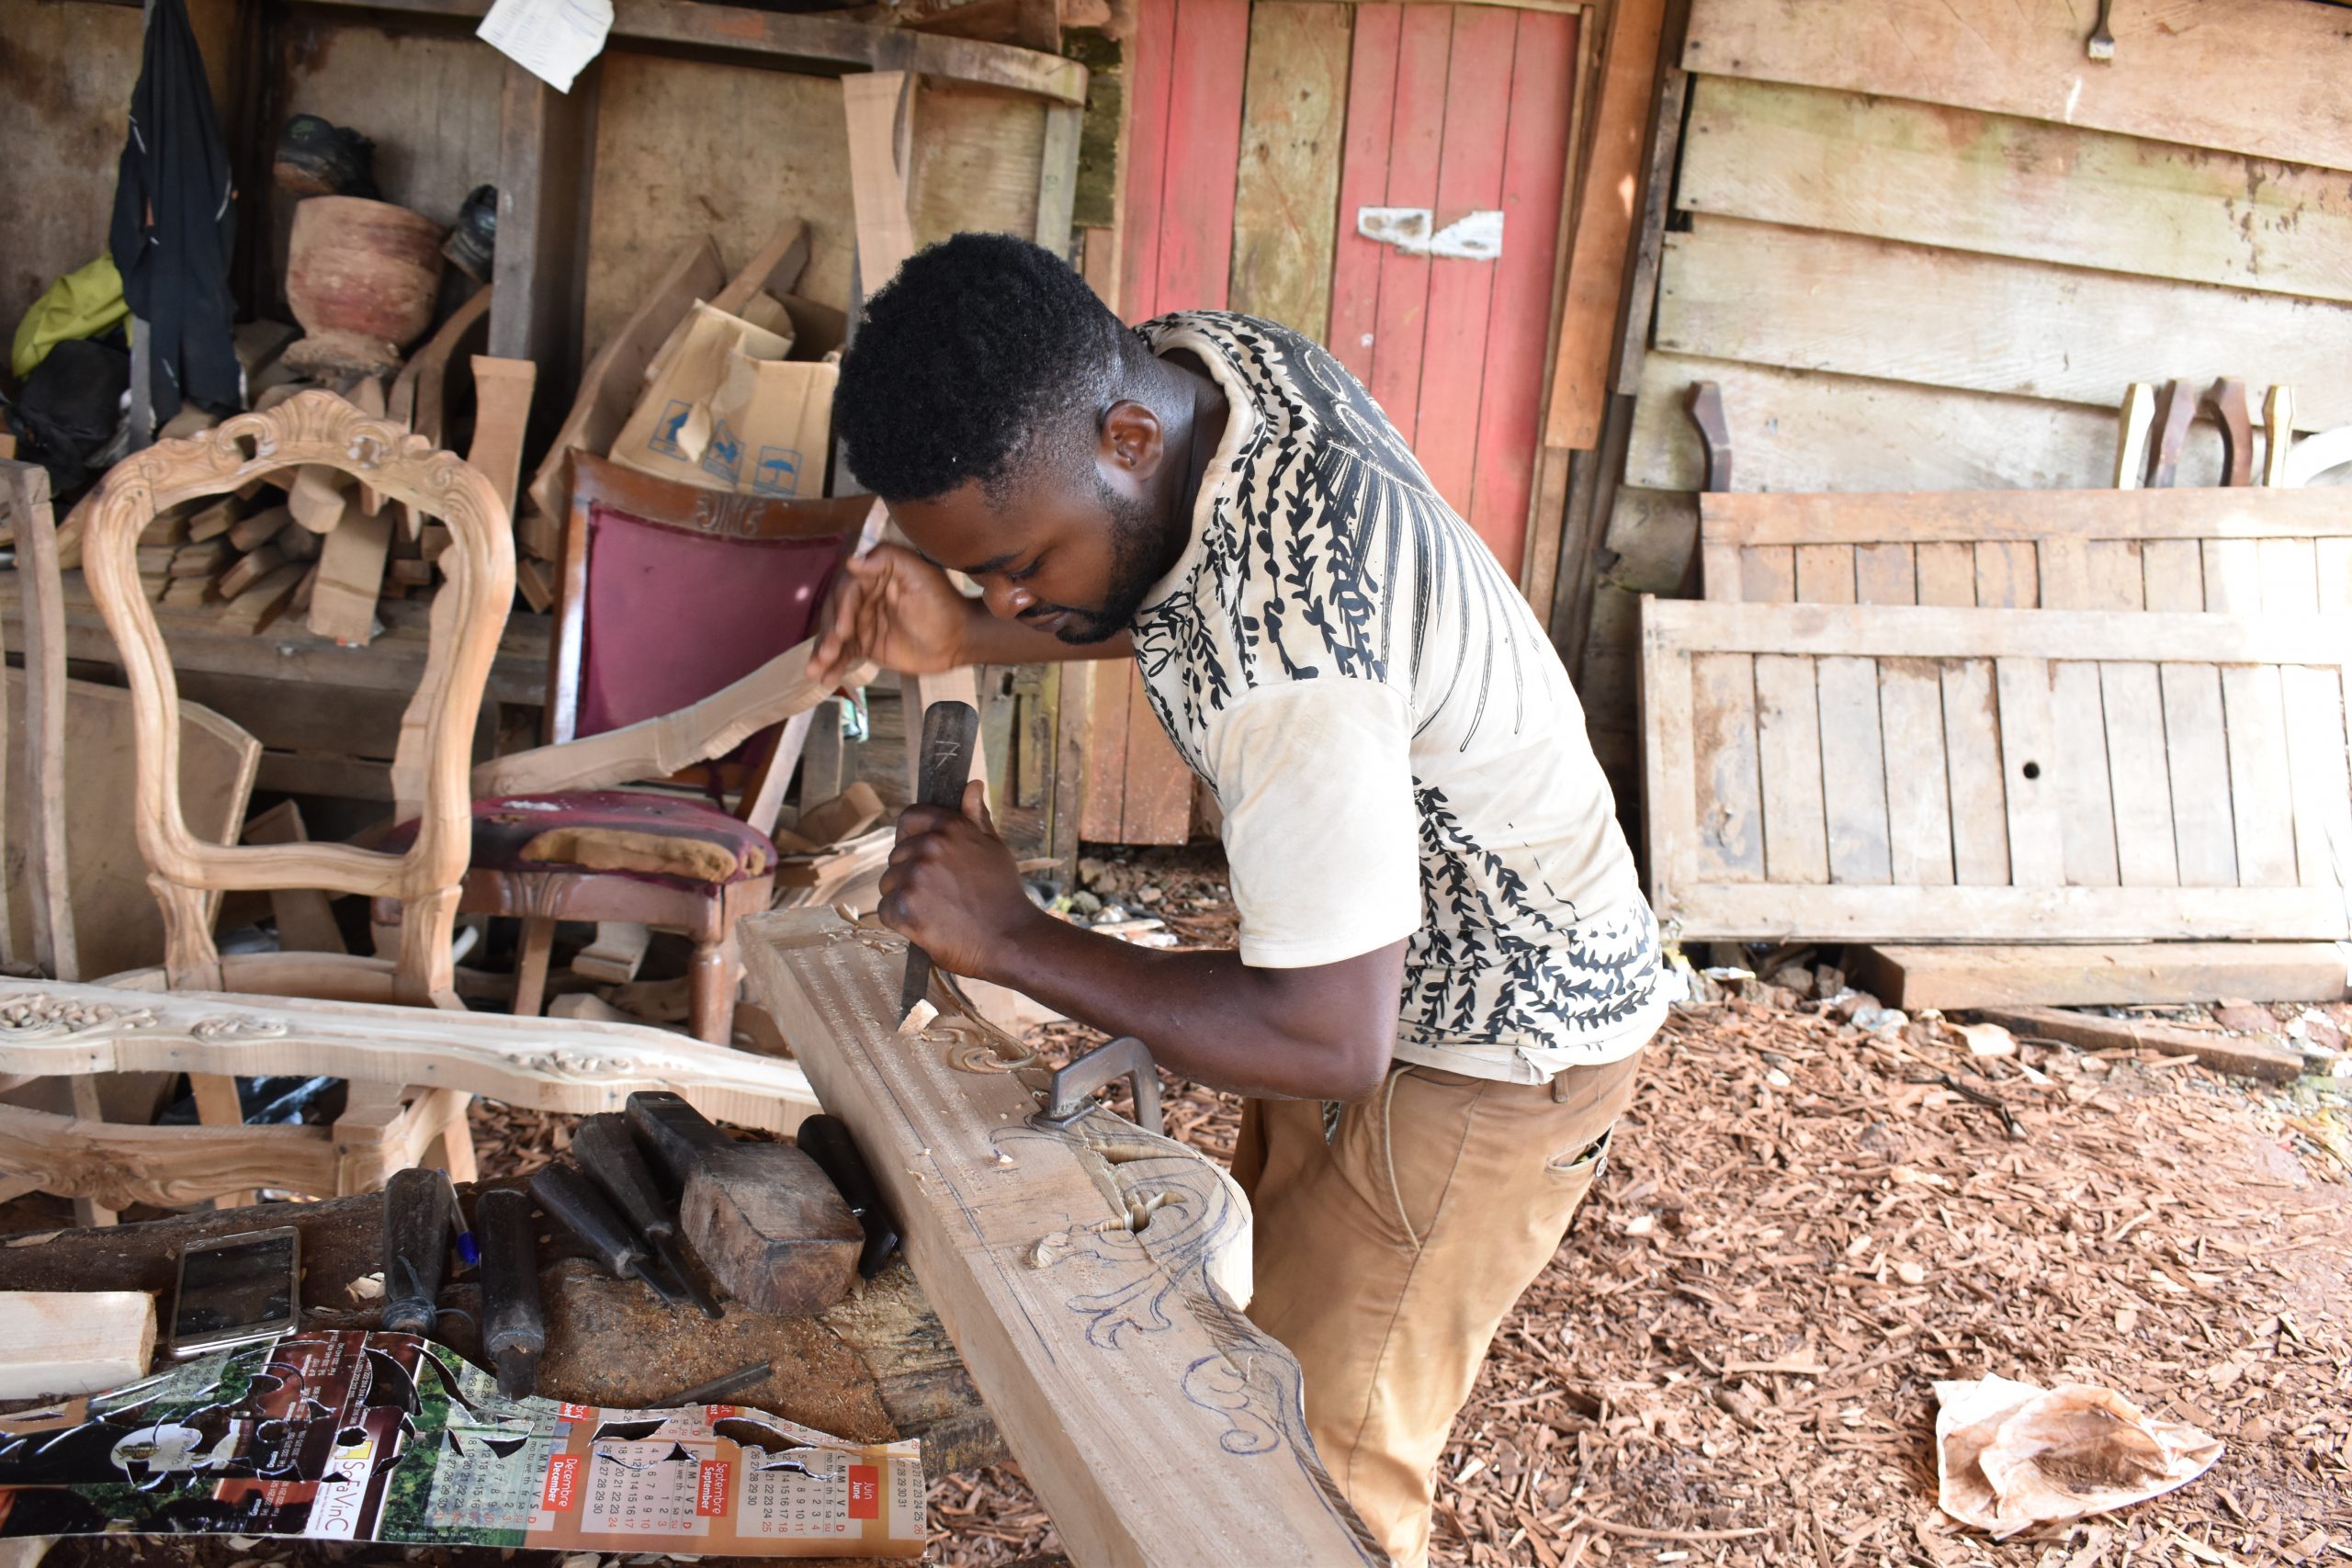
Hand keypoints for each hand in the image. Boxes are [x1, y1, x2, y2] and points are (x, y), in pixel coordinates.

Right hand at [809, 544, 973, 686]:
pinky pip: (844, 655)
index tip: (842, 629)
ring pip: (835, 637)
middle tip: (826, 654)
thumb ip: (887, 560)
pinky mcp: (865, 644)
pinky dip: (833, 667)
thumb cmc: (943, 602)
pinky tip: (824, 679)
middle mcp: (863, 597)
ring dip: (823, 653)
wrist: (958, 639)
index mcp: (873, 576)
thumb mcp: (920, 574)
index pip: (847, 589)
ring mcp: (862, 622)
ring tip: (815, 671)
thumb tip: (853, 561)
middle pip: (835, 614)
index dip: (841, 609)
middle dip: (828, 635)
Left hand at [877, 780, 1039, 980]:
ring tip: (935, 911)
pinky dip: (900, 920)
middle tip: (939, 894)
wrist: (1009, 939)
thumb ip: (975, 816)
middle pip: (896, 855)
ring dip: (904, 897)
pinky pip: (886, 909)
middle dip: (910, 873)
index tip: (921, 855)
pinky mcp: (903, 907)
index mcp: (949, 828)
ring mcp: (914, 877)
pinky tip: (926, 925)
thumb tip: (972, 785)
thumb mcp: (993, 847)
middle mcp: (928, 847)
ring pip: (888, 883)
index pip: (909, 818)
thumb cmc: (1003, 894)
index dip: (911, 836)